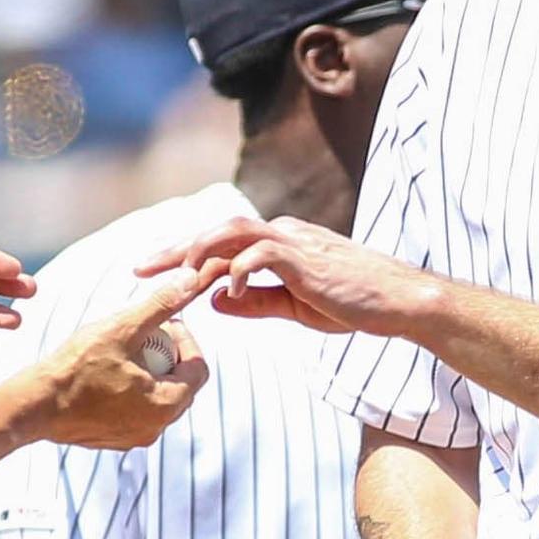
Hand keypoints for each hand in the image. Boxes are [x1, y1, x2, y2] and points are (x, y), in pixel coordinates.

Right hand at [21, 258, 218, 447]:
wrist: (35, 405)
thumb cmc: (76, 367)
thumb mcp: (122, 328)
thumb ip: (160, 305)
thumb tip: (190, 280)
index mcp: (168, 403)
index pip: (199, 368)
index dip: (186, 341)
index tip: (164, 325)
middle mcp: (157, 427)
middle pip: (181, 385)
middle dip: (170, 357)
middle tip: (145, 336)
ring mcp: (136, 437)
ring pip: (158, 399)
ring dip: (150, 374)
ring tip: (125, 352)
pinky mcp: (115, 441)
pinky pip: (136, 413)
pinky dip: (131, 393)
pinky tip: (106, 374)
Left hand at [142, 213, 438, 337]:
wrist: (398, 300)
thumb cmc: (354, 303)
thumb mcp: (295, 306)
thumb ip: (255, 301)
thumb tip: (213, 300)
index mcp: (278, 244)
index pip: (220, 244)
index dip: (182, 256)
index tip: (151, 273)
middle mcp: (281, 235)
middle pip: (216, 231)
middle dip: (174, 249)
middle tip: (139, 269)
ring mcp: (293, 242)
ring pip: (233, 232)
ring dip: (199, 251)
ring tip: (178, 276)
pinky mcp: (306, 257)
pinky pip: (261, 255)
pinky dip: (239, 270)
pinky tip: (227, 292)